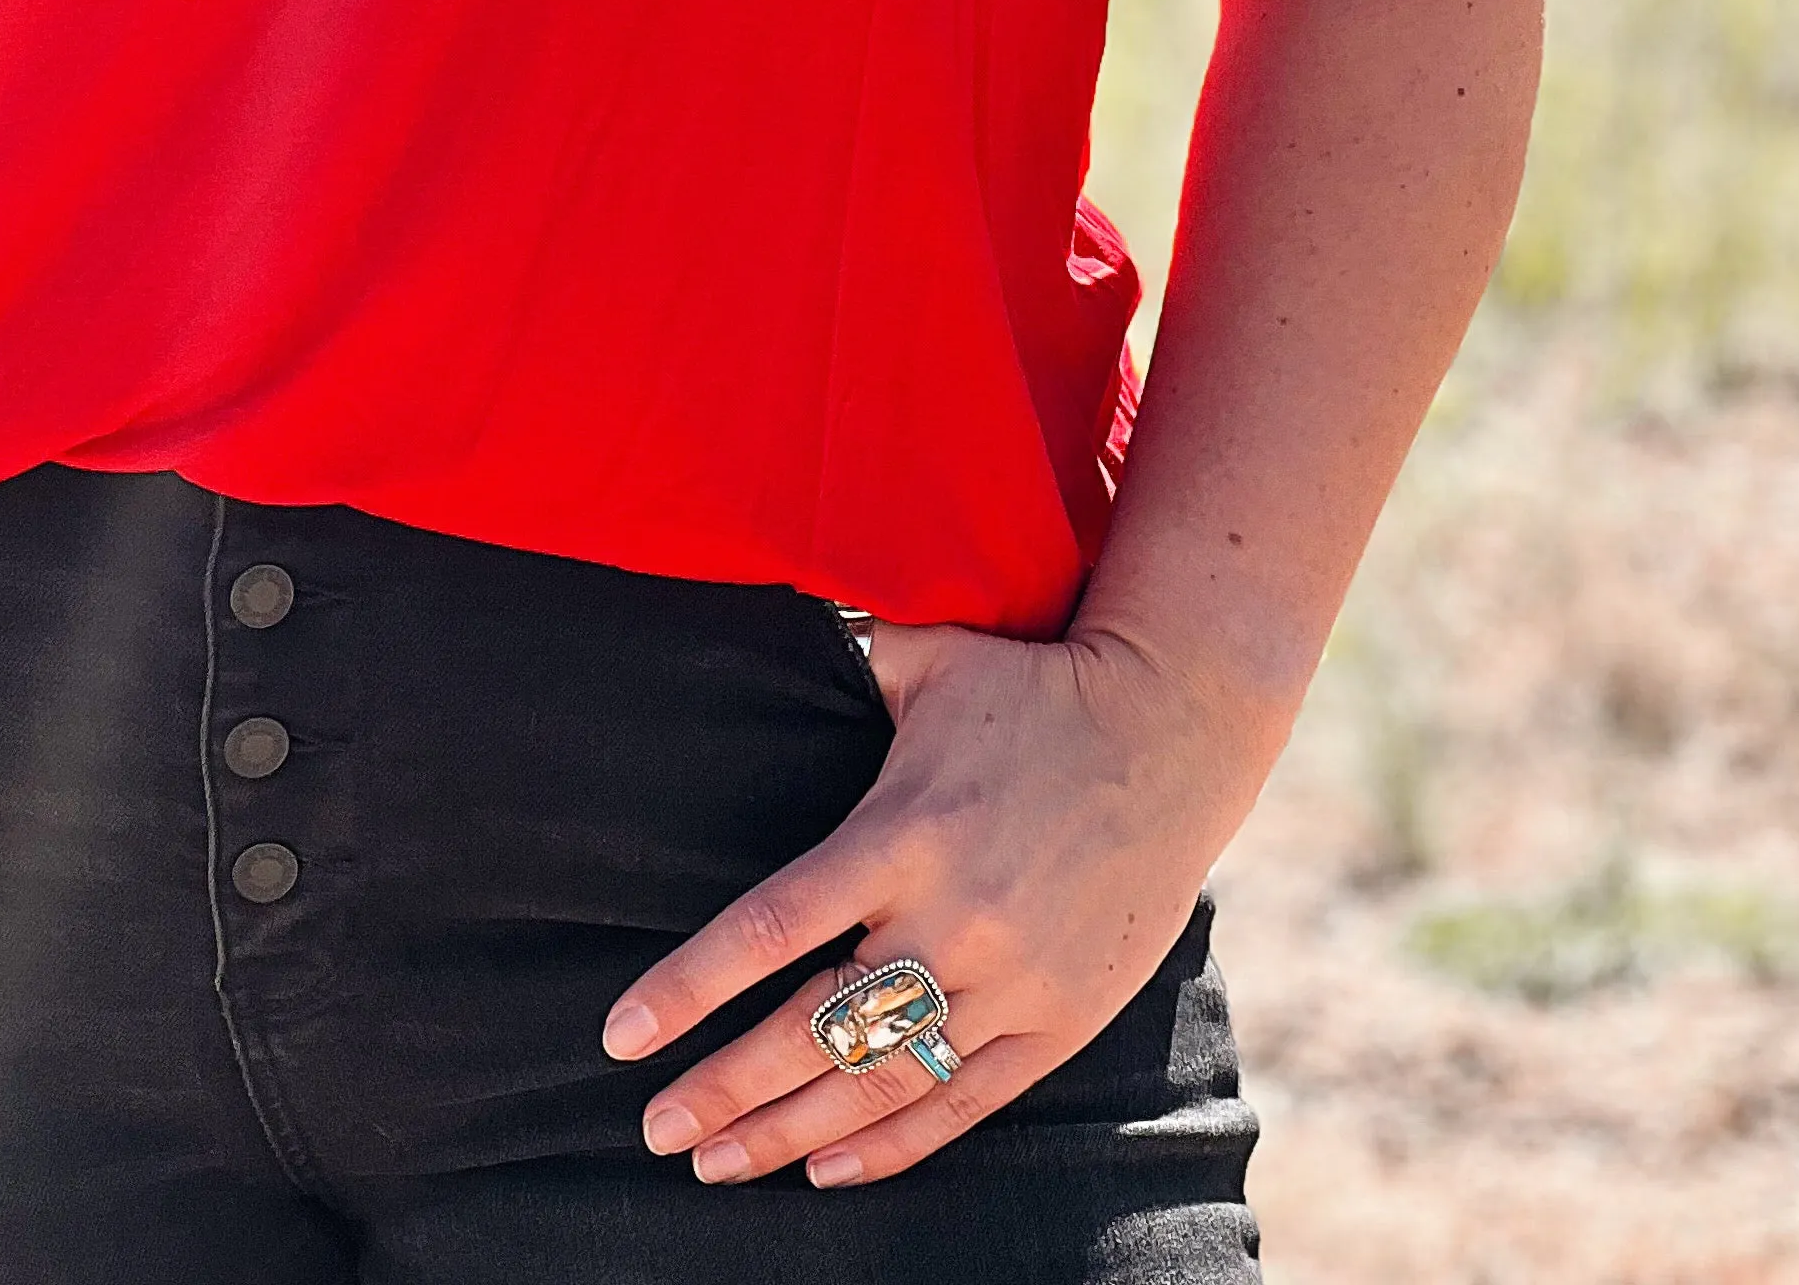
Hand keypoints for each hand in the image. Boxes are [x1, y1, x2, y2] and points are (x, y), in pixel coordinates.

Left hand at [600, 617, 1234, 1191]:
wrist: (1174, 727)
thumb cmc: (1034, 685)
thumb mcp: (932, 660)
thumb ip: (847, 663)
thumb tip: (766, 627)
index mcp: (902, 833)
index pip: (773, 930)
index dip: (691, 990)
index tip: (624, 1036)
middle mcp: (951, 918)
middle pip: (815, 1030)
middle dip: (724, 1089)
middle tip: (656, 1129)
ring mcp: (1010, 980)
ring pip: (882, 1084)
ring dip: (789, 1134)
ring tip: (716, 1165)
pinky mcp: (1059, 1019)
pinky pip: (964, 1103)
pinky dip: (892, 1145)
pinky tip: (828, 1170)